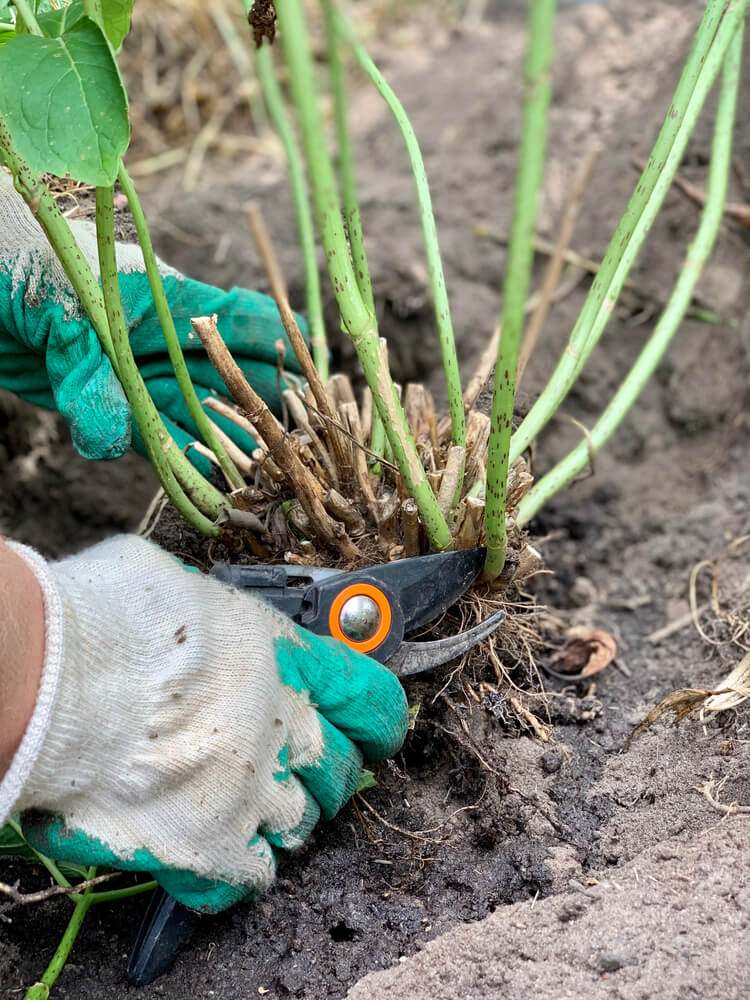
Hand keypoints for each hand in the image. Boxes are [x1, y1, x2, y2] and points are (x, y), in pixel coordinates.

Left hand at [0, 170, 306, 462]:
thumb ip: (92, 376)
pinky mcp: (114, 407)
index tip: (316, 377)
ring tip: (263, 477)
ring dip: (226, 445)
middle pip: (234, 378)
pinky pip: (153, 441)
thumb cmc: (25, 267)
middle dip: (266, 408)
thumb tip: (112, 439)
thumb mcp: (62, 315)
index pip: (245, 319)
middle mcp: (168, 343)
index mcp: (172, 301)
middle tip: (299, 445)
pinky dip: (176, 463)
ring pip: (199, 417)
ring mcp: (143, 377)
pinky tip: (206, 486)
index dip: (283, 344)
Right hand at [4, 535, 407, 912]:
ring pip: (301, 821)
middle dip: (324, 768)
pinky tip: (218, 842)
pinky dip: (241, 862)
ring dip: (282, 812)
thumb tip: (211, 622)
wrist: (55, 682)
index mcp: (287, 659)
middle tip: (297, 763)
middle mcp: (284, 728)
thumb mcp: (183, 585)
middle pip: (342, 770)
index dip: (377, 715)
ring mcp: (252, 791)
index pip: (372, 697)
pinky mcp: (210, 845)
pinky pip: (252, 873)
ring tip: (248, 798)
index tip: (375, 725)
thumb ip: (220, 617)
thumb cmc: (108, 618)